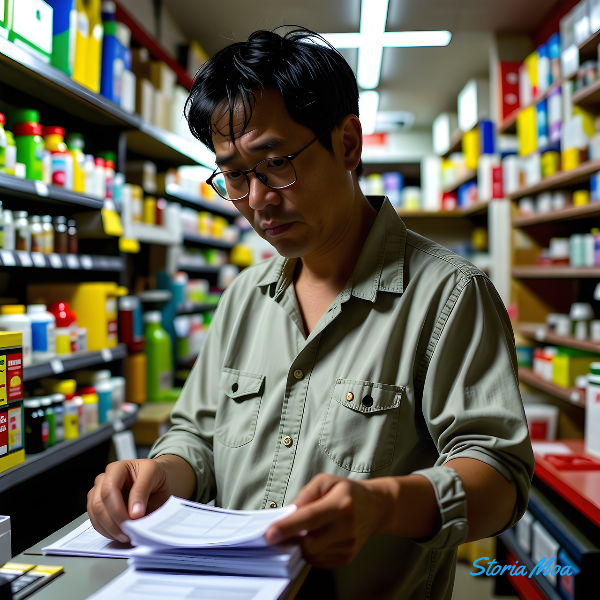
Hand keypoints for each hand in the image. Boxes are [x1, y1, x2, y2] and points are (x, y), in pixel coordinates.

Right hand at [87, 459, 171, 542]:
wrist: (155, 481)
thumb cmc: (156, 479)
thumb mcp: (157, 482)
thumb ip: (144, 495)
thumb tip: (134, 514)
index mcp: (124, 466)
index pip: (115, 486)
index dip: (126, 503)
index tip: (138, 516)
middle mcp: (109, 474)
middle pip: (102, 498)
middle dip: (116, 519)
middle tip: (129, 531)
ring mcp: (100, 487)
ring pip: (95, 509)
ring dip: (109, 527)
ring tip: (125, 535)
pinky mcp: (96, 501)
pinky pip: (94, 518)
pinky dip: (105, 529)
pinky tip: (118, 533)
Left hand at [264, 474, 385, 568]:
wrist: (375, 508)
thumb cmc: (347, 492)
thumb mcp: (326, 481)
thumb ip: (305, 495)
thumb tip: (288, 513)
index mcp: (341, 504)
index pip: (310, 518)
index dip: (287, 527)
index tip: (269, 534)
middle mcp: (347, 528)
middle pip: (309, 543)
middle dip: (294, 537)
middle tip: (291, 526)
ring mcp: (348, 546)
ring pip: (311, 554)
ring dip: (303, 543)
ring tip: (312, 527)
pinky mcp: (346, 558)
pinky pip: (318, 560)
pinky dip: (312, 550)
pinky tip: (319, 536)